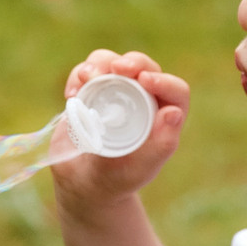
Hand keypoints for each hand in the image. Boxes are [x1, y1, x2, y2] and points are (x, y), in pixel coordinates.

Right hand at [51, 50, 188, 218]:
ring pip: (111, 62)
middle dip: (131, 62)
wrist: (85, 184)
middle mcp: (143, 98)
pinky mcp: (90, 91)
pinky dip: (78, 76)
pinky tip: (72, 95)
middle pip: (142, 67)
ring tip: (87, 78)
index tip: (145, 81)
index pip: (174, 90)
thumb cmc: (118, 178)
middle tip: (117, 68)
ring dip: (100, 64)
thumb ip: (160, 145)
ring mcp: (115, 91)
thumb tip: (174, 112)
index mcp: (163, 116)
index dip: (163, 81)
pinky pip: (85, 72)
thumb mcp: (141, 167)